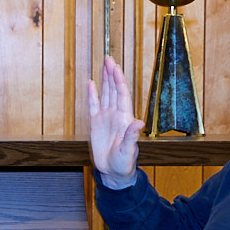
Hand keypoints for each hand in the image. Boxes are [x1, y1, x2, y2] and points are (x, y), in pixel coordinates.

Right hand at [87, 56, 141, 188]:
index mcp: (125, 118)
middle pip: (114, 89)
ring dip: (105, 79)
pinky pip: (93, 105)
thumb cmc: (124, 162)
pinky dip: (92, 94)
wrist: (113, 172)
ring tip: (104, 65)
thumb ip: (131, 136)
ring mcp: (106, 118)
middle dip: (112, 74)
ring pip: (106, 94)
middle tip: (109, 58)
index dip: (119, 81)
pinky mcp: (96, 124)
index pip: (122, 95)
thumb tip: (138, 122)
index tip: (115, 68)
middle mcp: (116, 115)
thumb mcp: (128, 150)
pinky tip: (91, 84)